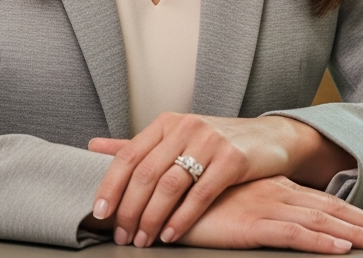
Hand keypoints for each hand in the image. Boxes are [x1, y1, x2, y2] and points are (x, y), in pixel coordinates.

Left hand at [88, 112, 354, 246]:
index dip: (110, 185)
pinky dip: (182, 218)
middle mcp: (185, 127)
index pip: (129, 154)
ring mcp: (209, 141)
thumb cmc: (216, 143)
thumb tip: (93, 146)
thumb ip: (137, 146)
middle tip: (121, 235)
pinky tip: (171, 236)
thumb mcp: (176, 138)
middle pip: (146, 172)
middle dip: (129, 208)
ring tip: (142, 240)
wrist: (269, 138)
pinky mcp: (232, 159)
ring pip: (169, 184)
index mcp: (166, 123)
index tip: (98, 212)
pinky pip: (200, 194)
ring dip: (151, 218)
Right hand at [177, 176, 362, 251]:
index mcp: (271, 186)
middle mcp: (274, 192)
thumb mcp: (226, 201)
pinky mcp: (251, 224)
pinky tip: (342, 248)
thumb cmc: (191, 198)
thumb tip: (264, 212)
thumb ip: (250, 204)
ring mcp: (265, 206)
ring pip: (320, 221)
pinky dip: (320, 241)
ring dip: (355, 233)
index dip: (351, 211)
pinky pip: (293, 235)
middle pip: (328, 209)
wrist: (161, 192)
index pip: (319, 199)